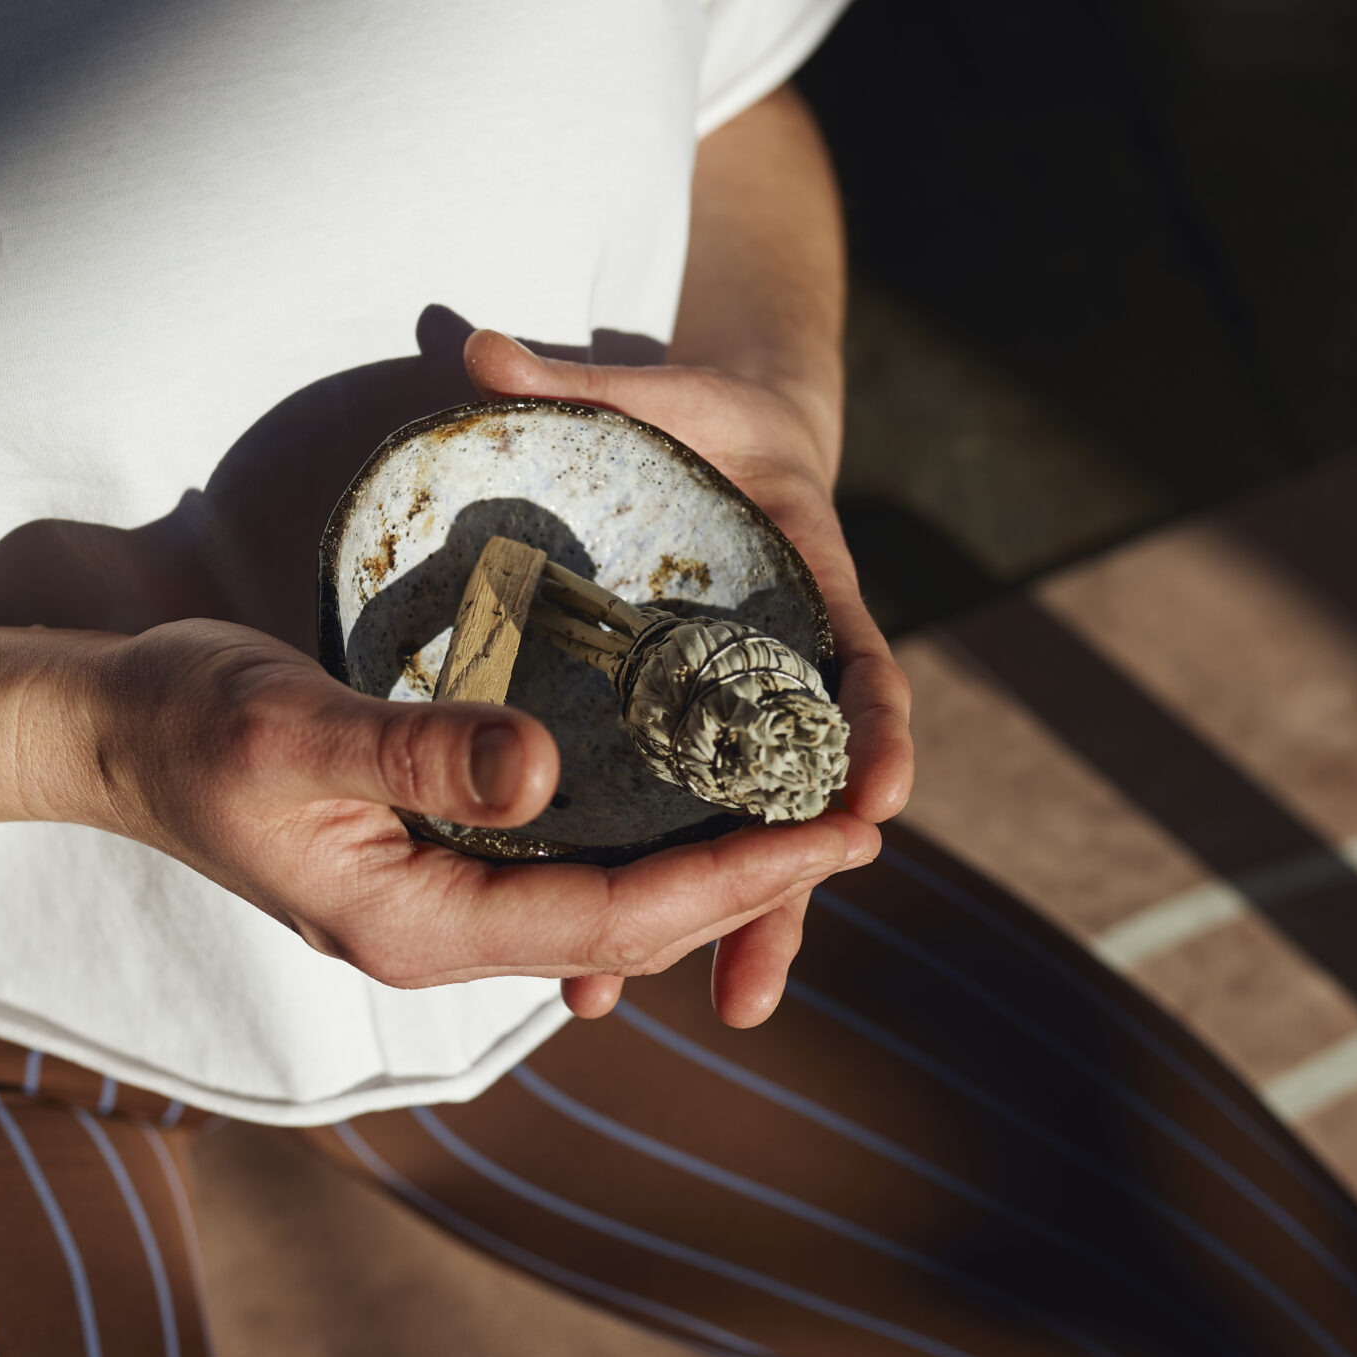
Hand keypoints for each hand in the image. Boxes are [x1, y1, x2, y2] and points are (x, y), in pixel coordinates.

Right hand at [80, 618, 873, 993]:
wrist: (110, 734)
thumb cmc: (190, 723)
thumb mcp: (298, 726)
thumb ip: (420, 750)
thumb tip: (542, 771)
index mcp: (414, 923)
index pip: (611, 921)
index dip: (733, 877)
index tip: (838, 830)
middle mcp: (435, 936)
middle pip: (626, 931)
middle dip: (748, 881)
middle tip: (862, 821)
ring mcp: (431, 907)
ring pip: (601, 909)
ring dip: (705, 869)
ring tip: (805, 818)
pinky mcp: (427, 866)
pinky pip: (562, 875)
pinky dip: (640, 844)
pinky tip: (688, 801)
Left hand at [462, 328, 914, 1023]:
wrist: (732, 449)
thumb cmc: (703, 422)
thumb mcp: (653, 395)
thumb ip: (574, 380)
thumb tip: (476, 346)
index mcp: (811, 593)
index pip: (861, 669)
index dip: (876, 731)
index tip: (880, 793)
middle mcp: (790, 675)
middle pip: (807, 799)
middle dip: (789, 892)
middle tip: (756, 984)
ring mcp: (745, 721)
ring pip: (755, 838)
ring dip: (742, 923)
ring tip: (723, 1010)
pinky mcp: (696, 745)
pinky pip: (688, 830)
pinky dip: (665, 896)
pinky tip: (613, 970)